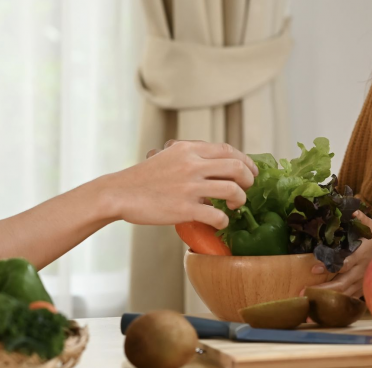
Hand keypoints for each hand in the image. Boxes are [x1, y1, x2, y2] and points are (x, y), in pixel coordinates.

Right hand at [102, 140, 257, 228]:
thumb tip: (216, 164)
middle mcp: (191, 165)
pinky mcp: (184, 209)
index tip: (251, 171)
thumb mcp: (167, 156)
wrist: (119, 193)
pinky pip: (217, 216)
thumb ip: (191, 156)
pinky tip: (219, 222)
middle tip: (246, 189)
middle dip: (248, 180)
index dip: (246, 161)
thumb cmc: (143, 178)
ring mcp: (189, 187)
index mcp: (187, 149)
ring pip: (232, 190)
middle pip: (236, 167)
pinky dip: (223, 221)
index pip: (228, 150)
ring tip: (234, 206)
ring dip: (240, 200)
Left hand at [305, 211, 371, 298]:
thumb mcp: (371, 226)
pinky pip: (348, 300)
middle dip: (322, 289)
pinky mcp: (362, 291)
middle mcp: (360, 272)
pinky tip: (320, 310)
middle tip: (304, 292)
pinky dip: (335, 305)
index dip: (329, 267)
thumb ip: (360, 218)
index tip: (314, 269)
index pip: (343, 263)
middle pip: (340, 283)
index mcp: (360, 255)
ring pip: (343, 295)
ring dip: (326, 300)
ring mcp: (361, 283)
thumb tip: (351, 210)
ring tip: (308, 304)